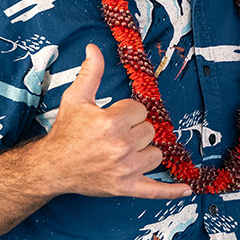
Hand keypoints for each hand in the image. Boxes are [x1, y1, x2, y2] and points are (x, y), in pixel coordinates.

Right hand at [37, 44, 190, 199]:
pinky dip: (171, 190)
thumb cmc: (65, 132)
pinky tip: (186, 189)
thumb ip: (91, 73)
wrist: (52, 167)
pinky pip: (154, 190)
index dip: (129, 112)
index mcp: (112, 122)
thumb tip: (94, 48)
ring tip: (125, 150)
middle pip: (150, 130)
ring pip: (156, 154)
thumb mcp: (75, 98)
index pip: (141, 110)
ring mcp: (125, 169)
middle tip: (115, 135)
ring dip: (146, 151)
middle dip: (136, 130)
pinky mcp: (126, 187)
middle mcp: (121, 146)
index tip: (115, 117)